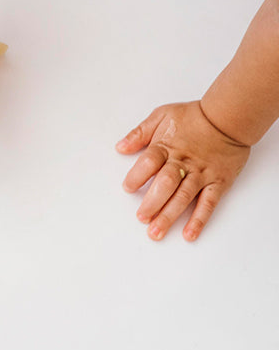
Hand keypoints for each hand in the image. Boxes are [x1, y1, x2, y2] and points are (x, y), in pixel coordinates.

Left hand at [116, 101, 249, 240]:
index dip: (136, 176)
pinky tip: (189, 234)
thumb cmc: (193, 116)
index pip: (148, 163)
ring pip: (184, 198)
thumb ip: (139, 133)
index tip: (128, 188)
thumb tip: (120, 147)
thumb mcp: (161, 116)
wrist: (228, 117)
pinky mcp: (218, 182)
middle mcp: (183, 162)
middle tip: (142, 217)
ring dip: (169, 216)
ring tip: (156, 232)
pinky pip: (208, 203)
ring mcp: (201, 174)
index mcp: (166, 147)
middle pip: (165, 185)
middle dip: (152, 203)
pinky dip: (199, 219)